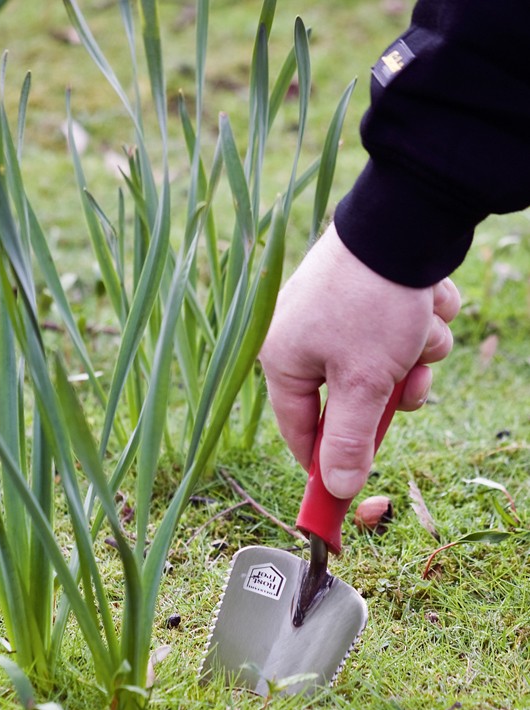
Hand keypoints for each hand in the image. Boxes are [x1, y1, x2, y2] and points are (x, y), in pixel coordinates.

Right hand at [259, 223, 460, 498]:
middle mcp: (304, 336)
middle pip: (350, 400)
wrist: (405, 219)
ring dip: (414, 360)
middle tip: (408, 387)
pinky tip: (426, 304)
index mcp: (284, 357)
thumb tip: (337, 486)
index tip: (345, 490)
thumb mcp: (362, 382)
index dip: (323, 462)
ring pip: (384, 369)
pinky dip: (420, 329)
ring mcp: (338, 315)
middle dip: (389, 395)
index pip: (297, 430)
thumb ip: (348, 439)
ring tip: (423, 332)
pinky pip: (398, 336)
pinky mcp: (369, 297)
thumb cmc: (371, 305)